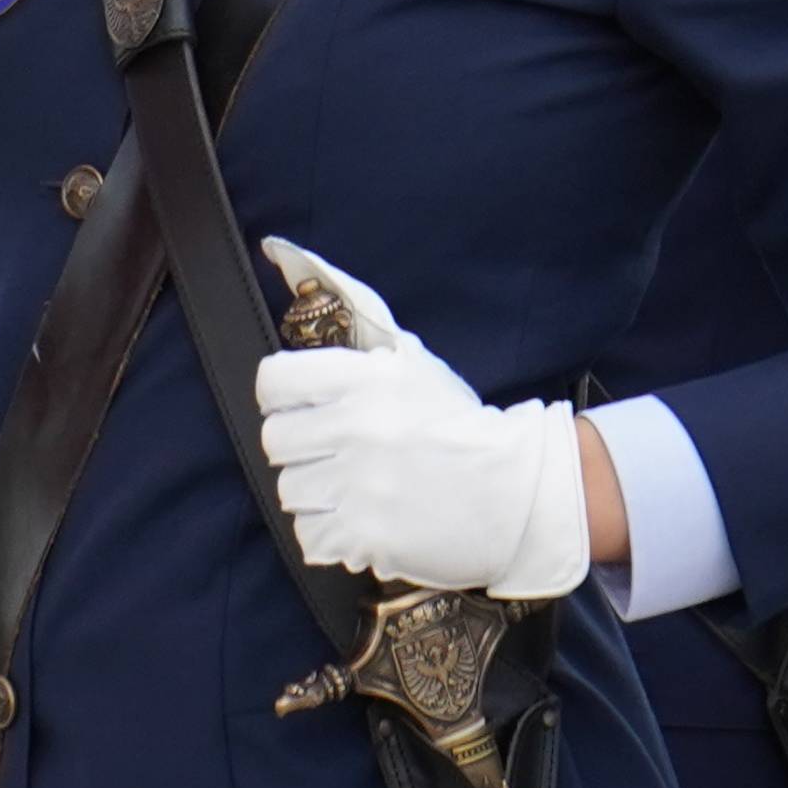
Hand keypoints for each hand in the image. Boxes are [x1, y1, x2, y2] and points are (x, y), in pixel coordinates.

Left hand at [249, 237, 592, 601]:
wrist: (514, 489)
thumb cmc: (453, 418)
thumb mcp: (406, 355)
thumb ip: (348, 306)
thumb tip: (277, 250)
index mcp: (363, 380)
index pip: (273, 382)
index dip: (285, 396)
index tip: (305, 406)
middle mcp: (356, 430)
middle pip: (276, 441)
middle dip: (302, 446)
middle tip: (335, 450)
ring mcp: (358, 489)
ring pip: (290, 491)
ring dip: (317, 492)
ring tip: (355, 487)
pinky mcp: (365, 537)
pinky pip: (310, 535)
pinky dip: (330, 532)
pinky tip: (361, 518)